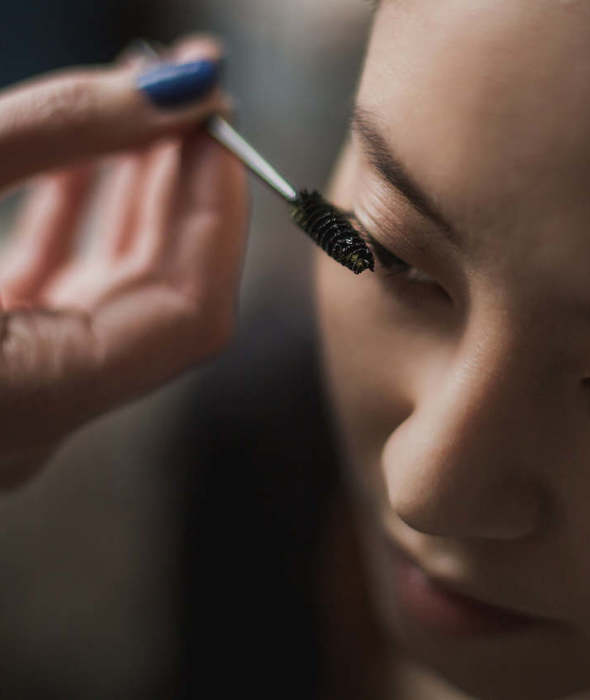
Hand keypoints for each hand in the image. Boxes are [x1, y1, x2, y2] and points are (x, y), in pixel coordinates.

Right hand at [0, 35, 247, 485]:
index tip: (218, 125)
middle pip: (163, 293)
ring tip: (144, 103)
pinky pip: (60, 289)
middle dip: (182, 186)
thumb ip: (54, 134)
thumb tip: (182, 84)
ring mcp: (18, 390)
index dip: (219, 215)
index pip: (193, 313)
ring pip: (112, 288)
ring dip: (132, 194)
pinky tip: (84, 158)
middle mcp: (39, 414)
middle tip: (188, 90)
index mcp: (35, 400)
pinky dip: (79, 220)